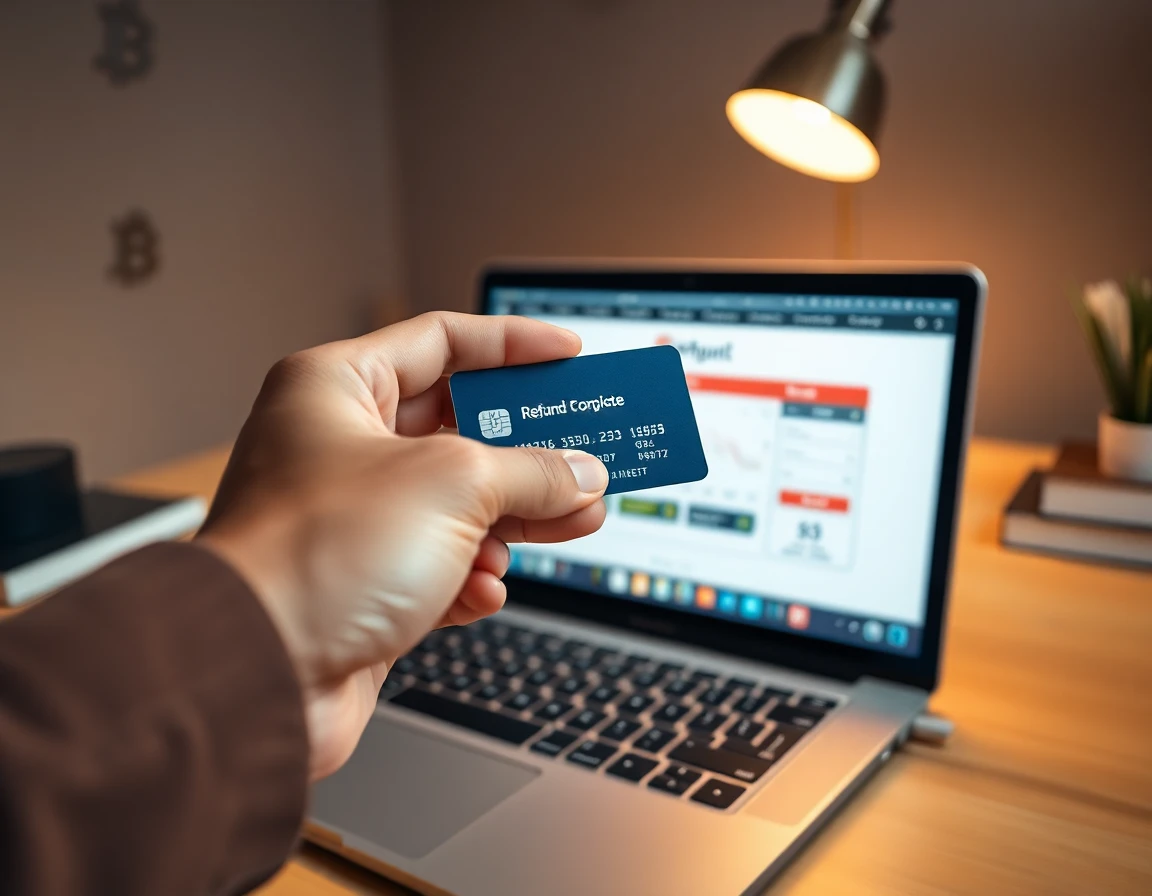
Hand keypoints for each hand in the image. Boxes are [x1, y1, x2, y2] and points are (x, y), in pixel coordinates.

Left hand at [196, 312, 607, 778]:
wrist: (256, 675)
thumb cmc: (317, 555)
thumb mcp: (452, 485)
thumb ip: (530, 471)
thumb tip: (581, 472)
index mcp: (337, 388)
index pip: (441, 341)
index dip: (513, 345)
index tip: (567, 356)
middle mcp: (338, 446)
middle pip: (458, 427)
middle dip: (528, 449)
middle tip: (586, 453)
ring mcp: (350, 517)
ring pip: (457, 501)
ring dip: (515, 518)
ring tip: (572, 523)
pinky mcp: (362, 582)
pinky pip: (438, 563)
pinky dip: (471, 575)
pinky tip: (484, 589)